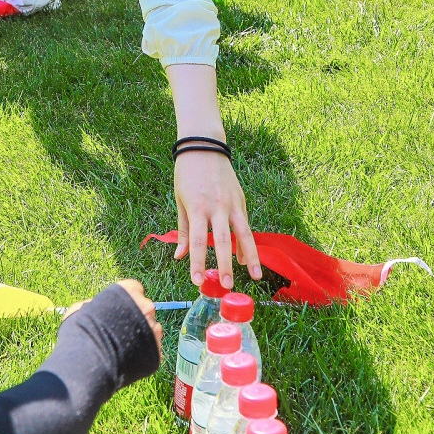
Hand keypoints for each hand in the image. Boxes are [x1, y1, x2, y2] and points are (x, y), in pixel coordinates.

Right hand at [64, 280, 164, 356]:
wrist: (89, 362)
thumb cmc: (81, 332)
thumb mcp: (80, 310)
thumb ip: (93, 305)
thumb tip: (94, 307)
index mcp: (128, 291)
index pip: (134, 288)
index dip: (126, 299)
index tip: (119, 309)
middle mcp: (145, 306)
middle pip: (145, 309)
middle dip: (136, 317)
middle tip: (121, 330)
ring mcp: (153, 329)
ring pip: (152, 329)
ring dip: (142, 335)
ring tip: (124, 346)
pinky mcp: (157, 350)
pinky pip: (152, 348)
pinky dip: (143, 352)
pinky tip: (129, 358)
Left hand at [174, 150, 260, 290]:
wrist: (204, 146)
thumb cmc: (186, 174)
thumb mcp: (179, 200)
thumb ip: (183, 230)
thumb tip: (180, 256)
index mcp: (197, 207)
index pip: (198, 241)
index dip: (197, 262)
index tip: (196, 280)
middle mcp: (217, 207)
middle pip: (223, 241)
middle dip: (225, 265)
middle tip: (227, 286)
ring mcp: (232, 203)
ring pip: (244, 234)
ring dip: (249, 257)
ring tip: (254, 276)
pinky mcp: (241, 200)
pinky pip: (245, 225)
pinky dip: (246, 243)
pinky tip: (245, 260)